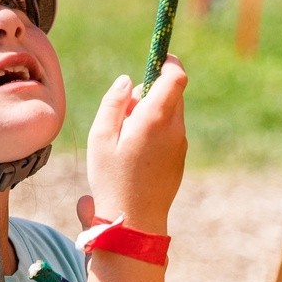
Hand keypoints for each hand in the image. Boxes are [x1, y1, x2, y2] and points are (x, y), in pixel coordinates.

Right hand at [82, 57, 186, 235]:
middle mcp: (174, 128)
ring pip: (171, 113)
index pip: (176, 76)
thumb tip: (127, 80)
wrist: (134, 221)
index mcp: (156, 118)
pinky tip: (135, 153)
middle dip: (151, 90)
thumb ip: (114, 103)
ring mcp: (180, 145)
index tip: (155, 60)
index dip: (168, 63)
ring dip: (152, 112)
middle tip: (126, 109)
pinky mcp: (180, 158)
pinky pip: (170, 132)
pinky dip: (156, 130)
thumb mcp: (101, 136)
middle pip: (173, 93)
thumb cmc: (112, 178)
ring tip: (125, 136)